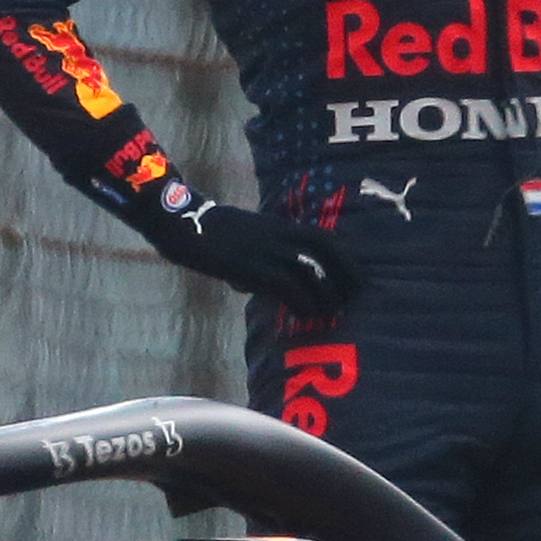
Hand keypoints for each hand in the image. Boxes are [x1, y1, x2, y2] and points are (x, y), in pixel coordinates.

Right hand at [155, 197, 347, 317]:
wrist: (183, 226)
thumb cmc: (209, 237)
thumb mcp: (241, 242)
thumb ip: (256, 261)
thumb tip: (255, 287)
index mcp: (278, 225)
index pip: (322, 236)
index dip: (344, 256)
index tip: (357, 277)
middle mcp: (277, 233)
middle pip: (324, 246)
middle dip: (345, 270)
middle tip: (357, 295)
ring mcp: (265, 247)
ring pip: (308, 267)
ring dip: (324, 292)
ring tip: (331, 312)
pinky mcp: (251, 264)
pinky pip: (285, 283)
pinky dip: (299, 300)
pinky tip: (304, 315)